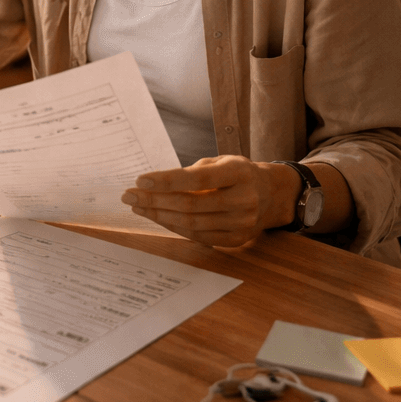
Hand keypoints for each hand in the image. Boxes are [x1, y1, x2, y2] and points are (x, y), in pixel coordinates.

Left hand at [120, 155, 298, 247]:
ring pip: (192, 223)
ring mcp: (242, 223)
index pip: (198, 179)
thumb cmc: (237, 173)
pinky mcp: (236, 239)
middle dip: (155, 200)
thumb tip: (153, 184)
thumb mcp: (221, 162)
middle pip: (191, 205)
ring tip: (138, 206)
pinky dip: (174, 227)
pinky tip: (157, 217)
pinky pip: (198, 236)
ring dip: (159, 215)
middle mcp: (244, 199)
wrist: (271, 195)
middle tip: (129, 195)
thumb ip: (192, 172)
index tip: (140, 179)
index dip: (167, 181)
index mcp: (240, 173)